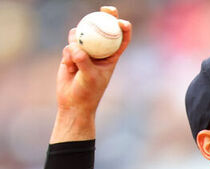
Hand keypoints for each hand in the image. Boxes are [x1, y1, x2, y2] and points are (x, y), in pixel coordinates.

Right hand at [50, 6, 131, 142]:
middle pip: (103, 29)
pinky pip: (69, 45)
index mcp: (112, 57)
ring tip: (77, 58)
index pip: (121, 39)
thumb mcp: (90, 77)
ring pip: (82, 35)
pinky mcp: (71, 53)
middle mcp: (99, 52)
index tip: (122, 22)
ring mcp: (85, 51)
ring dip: (78, 41)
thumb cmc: (88, 92)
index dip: (124, 28)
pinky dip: (68, 54)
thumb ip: (83, 61)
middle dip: (105, 15)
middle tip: (105, 8)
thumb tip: (76, 48)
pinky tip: (70, 66)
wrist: (73, 102)